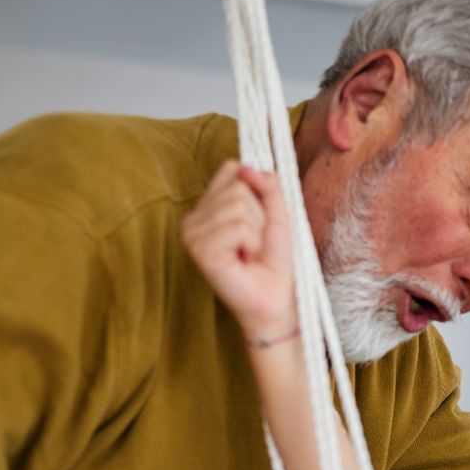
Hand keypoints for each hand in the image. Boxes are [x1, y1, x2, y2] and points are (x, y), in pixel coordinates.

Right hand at [181, 160, 295, 340]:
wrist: (274, 302)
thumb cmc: (274, 263)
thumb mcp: (277, 216)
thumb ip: (267, 188)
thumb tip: (247, 167)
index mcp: (207, 207)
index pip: (232, 170)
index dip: (258, 194)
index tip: (259, 224)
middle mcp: (193, 217)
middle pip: (238, 188)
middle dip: (260, 217)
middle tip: (256, 245)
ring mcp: (192, 233)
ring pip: (239, 205)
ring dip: (257, 233)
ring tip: (251, 254)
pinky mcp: (199, 249)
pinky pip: (237, 226)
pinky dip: (252, 243)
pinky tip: (245, 260)